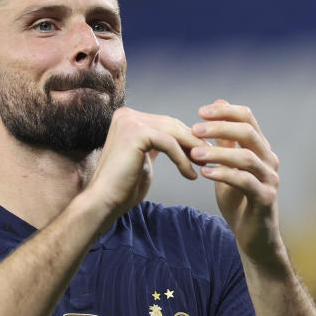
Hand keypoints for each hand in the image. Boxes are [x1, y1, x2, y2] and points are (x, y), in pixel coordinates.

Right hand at [83, 107, 205, 226]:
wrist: (104, 201)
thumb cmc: (123, 187)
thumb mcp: (144, 159)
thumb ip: (157, 146)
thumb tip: (177, 140)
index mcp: (127, 118)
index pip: (165, 123)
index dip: (186, 138)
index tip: (203, 154)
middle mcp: (126, 115)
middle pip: (171, 125)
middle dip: (192, 142)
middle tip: (210, 158)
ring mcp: (129, 121)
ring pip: (172, 132)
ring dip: (192, 150)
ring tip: (204, 166)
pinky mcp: (136, 132)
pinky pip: (169, 144)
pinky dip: (182, 159)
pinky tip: (190, 174)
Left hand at [190, 100, 284, 267]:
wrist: (253, 238)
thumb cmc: (239, 202)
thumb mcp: (227, 169)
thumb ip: (224, 144)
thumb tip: (217, 108)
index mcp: (260, 149)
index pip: (247, 119)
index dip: (225, 112)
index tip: (200, 112)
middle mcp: (269, 160)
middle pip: (248, 132)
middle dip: (219, 128)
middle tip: (194, 129)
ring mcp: (270, 179)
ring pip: (246, 157)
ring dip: (218, 153)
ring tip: (194, 154)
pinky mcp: (266, 198)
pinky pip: (245, 182)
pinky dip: (224, 174)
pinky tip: (204, 173)